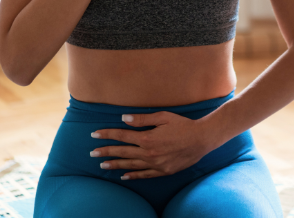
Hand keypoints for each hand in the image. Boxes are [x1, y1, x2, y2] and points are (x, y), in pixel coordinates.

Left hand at [90, 111, 212, 179]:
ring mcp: (156, 164)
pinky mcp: (163, 171)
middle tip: (92, 152)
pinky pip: (144, 175)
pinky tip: (124, 176)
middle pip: (122, 152)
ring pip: (131, 165)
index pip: (122, 135)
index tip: (94, 134)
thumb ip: (143, 119)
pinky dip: (133, 175)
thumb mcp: (163, 117)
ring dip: (115, 165)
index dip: (107, 134)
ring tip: (102, 165)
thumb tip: (124, 119)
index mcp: (147, 138)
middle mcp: (149, 153)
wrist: (201, 139)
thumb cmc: (183, 125)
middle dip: (106, 151)